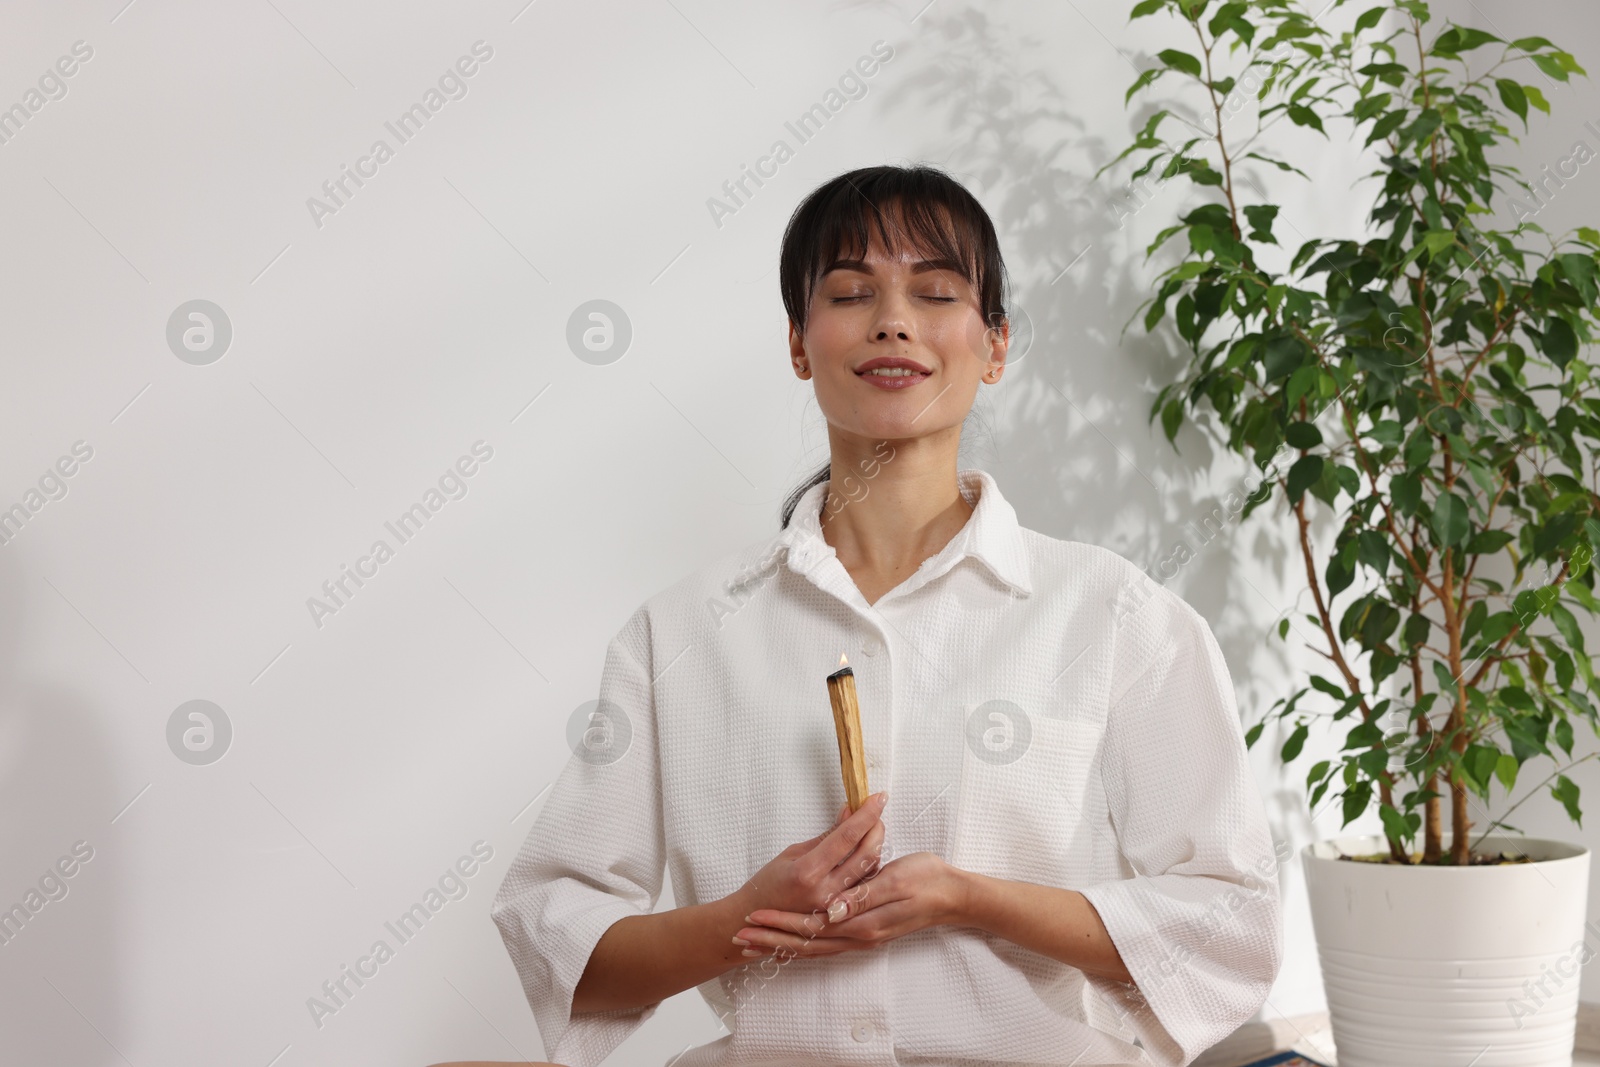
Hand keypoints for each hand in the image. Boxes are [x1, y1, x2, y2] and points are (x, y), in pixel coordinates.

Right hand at [729, 791, 887, 955]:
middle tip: (876, 812)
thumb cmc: (769, 883)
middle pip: (867, 856)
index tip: (878, 797)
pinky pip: (864, 889)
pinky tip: (867, 854)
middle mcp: (825, 892)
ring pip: (871, 873)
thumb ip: (826, 837)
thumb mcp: (793, 853)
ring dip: (876, 847)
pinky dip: (870, 868)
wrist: (752, 919)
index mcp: (808, 872)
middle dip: (877, 829)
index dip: (866, 815)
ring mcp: (835, 908)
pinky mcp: (841, 917)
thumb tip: (849, 813)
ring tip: (872, 829)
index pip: (846, 837)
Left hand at [734, 851, 968, 958]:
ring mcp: (863, 937)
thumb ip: (862, 897)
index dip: (780, 923)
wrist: (954, 895)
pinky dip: (805, 946)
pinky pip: (829, 945)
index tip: (753, 918)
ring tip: (754, 943)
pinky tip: (791, 944)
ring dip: (783, 944)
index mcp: (864, 921)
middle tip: (740, 936)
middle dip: (771, 938)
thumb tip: (832, 910)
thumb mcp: (896, 882)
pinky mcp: (866, 933)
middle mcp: (860, 935)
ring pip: (815, 947)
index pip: (812, 926)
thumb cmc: (927, 880)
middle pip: (807, 942)